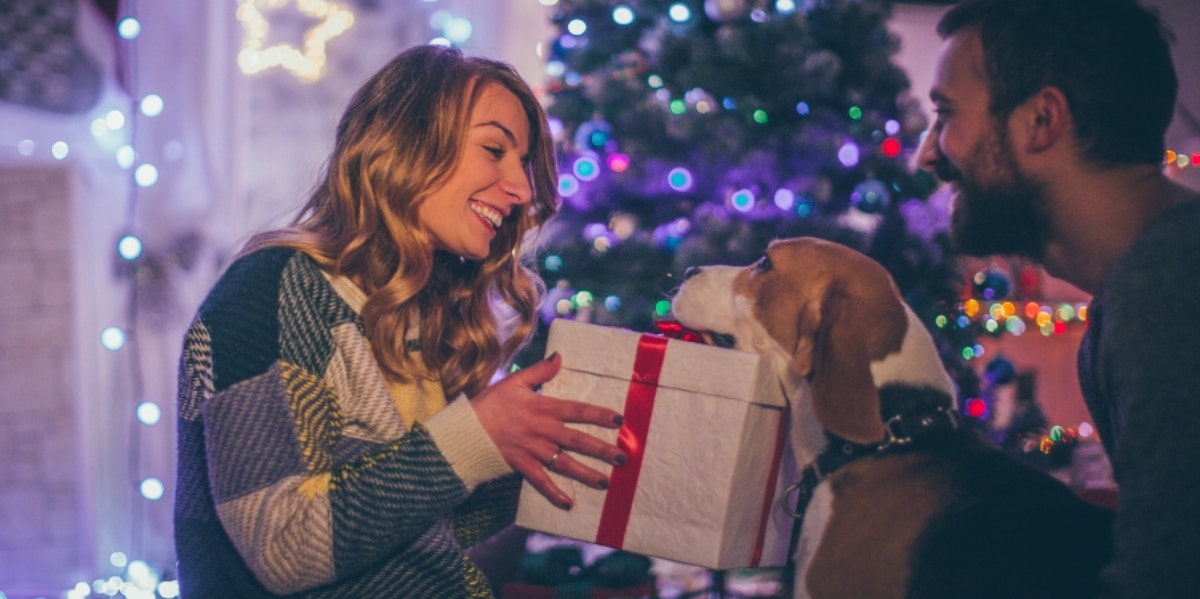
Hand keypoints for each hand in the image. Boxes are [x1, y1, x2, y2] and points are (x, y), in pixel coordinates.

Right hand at [472, 353, 625, 509]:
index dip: (600, 415)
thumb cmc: (490, 403)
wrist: (466, 428)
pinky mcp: (522, 465)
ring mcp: (534, 450)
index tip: (620, 420)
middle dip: (602, 450)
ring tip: (605, 482)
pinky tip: (569, 504)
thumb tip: (560, 356)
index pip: (578, 411)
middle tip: (622, 458)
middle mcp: (543, 430)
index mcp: (544, 408)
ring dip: (586, 474)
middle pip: (578, 441)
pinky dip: (554, 494)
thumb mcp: (514, 381)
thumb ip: (540, 371)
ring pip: (565, 463)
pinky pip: (541, 482)